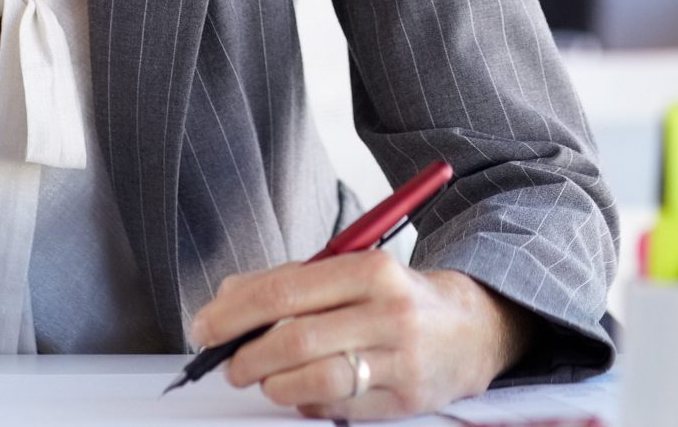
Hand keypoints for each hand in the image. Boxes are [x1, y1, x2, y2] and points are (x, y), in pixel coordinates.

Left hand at [188, 255, 532, 419]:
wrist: (472, 328)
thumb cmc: (397, 298)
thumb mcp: (351, 271)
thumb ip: (289, 281)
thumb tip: (225, 300)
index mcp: (370, 269)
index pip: (283, 292)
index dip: (233, 314)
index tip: (205, 328)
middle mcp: (389, 311)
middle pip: (294, 340)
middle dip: (246, 357)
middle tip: (229, 363)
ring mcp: (400, 359)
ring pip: (313, 380)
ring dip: (272, 385)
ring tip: (262, 379)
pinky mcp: (407, 398)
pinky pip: (337, 408)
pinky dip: (306, 403)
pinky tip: (301, 392)